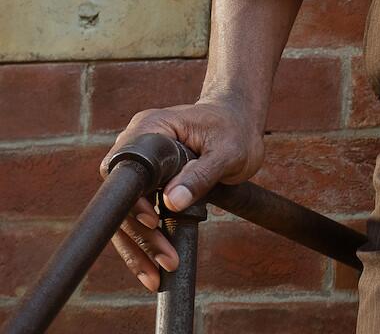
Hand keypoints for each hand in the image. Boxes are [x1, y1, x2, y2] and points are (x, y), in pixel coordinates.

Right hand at [102, 97, 265, 292]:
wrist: (238, 122)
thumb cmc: (235, 130)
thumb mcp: (228, 151)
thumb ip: (201, 174)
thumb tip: (173, 201)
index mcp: (152, 127)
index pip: (129, 170)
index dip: (135, 201)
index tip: (153, 222)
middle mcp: (136, 144)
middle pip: (124, 198)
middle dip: (141, 235)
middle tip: (165, 262)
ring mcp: (139, 165)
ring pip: (125, 214)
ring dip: (139, 247)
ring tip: (157, 276)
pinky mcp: (145, 183)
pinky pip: (136, 216)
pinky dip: (143, 243)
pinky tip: (151, 269)